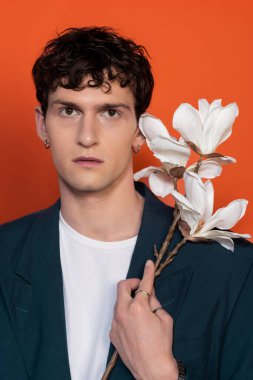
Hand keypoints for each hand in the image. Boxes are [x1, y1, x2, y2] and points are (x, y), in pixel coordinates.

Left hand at [109, 260, 177, 379]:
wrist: (152, 370)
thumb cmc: (161, 345)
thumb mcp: (165, 318)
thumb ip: (155, 302)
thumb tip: (149, 293)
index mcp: (138, 307)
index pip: (144, 284)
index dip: (147, 272)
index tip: (148, 264)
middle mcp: (123, 312)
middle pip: (122, 287)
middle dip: (132, 283)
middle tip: (141, 288)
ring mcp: (115, 323)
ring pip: (119, 302)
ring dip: (129, 300)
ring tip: (141, 311)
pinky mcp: (112, 333)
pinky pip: (117, 317)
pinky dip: (125, 315)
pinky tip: (135, 325)